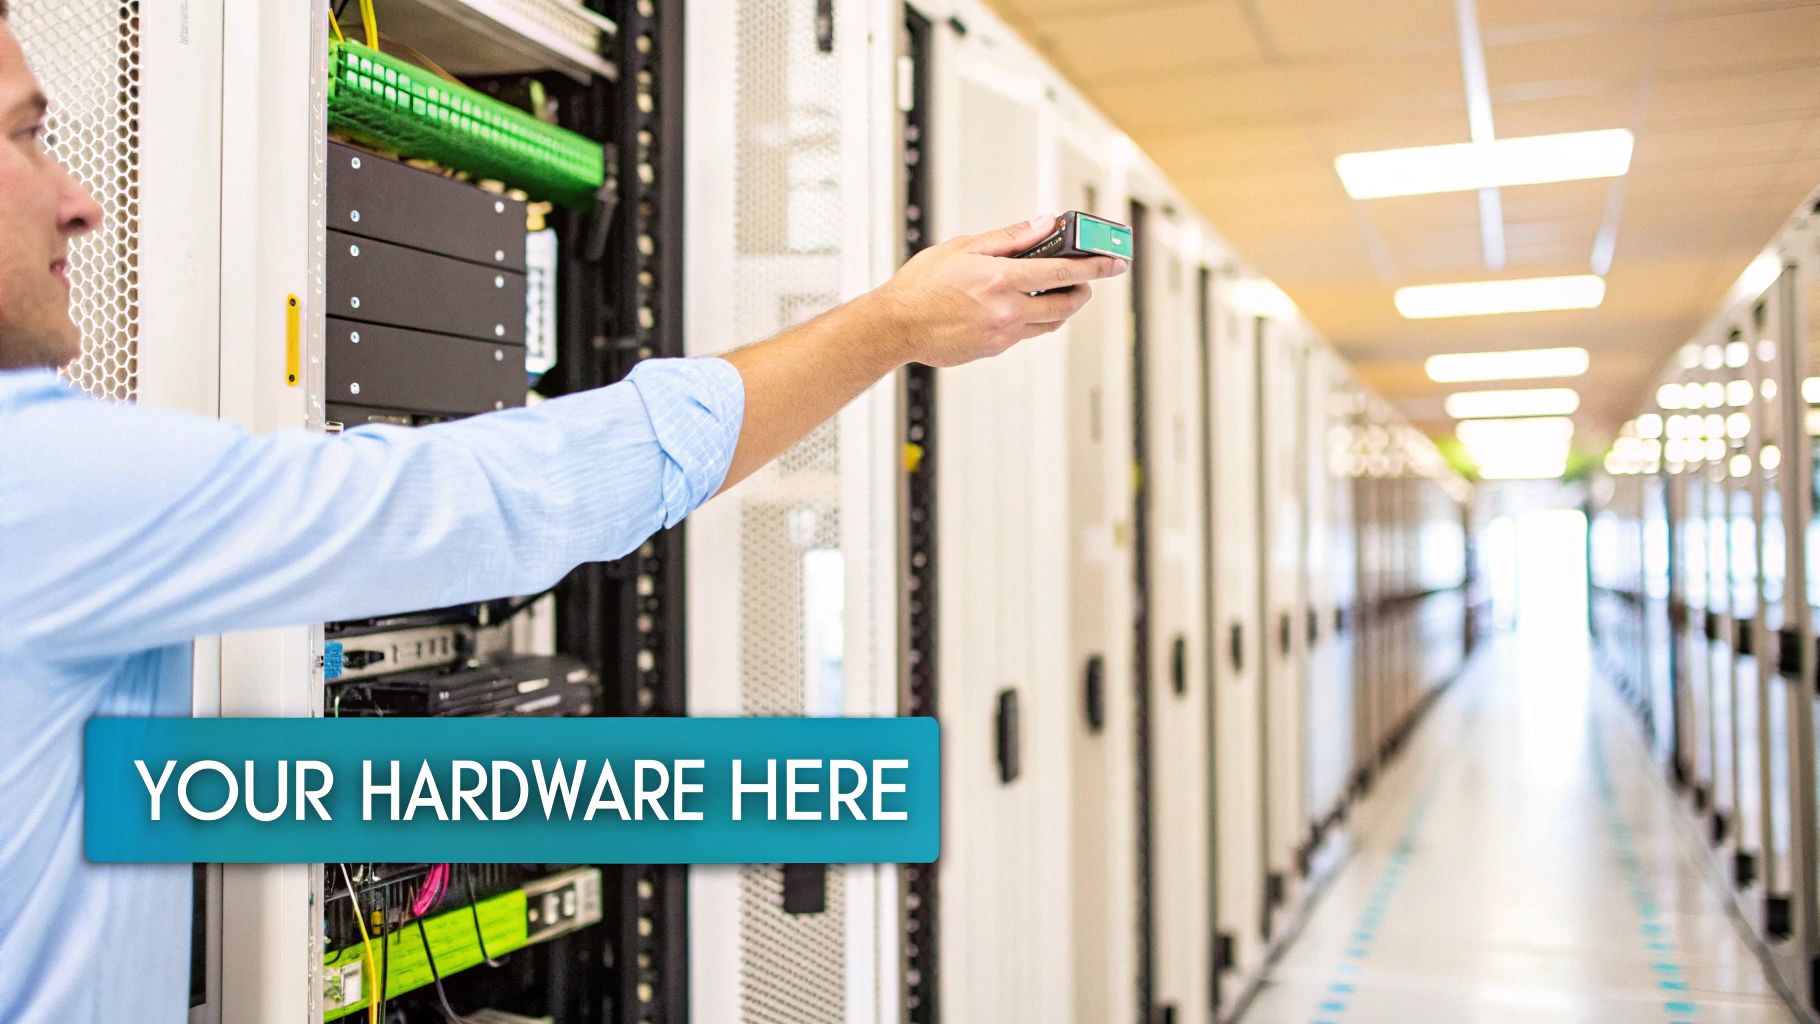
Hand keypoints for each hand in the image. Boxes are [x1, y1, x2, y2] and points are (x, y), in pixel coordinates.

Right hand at [867, 214, 1128, 367]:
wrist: (895, 326)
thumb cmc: (921, 285)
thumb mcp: (963, 247)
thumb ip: (1009, 237)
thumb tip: (1044, 224)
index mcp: (1001, 279)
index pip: (1063, 272)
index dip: (1095, 267)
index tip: (1114, 262)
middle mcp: (1007, 310)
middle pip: (1065, 304)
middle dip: (1082, 290)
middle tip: (1085, 280)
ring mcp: (1002, 334)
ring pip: (1049, 323)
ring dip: (1061, 307)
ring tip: (1058, 293)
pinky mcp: (994, 349)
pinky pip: (1025, 334)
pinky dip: (1032, 319)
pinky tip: (1020, 306)